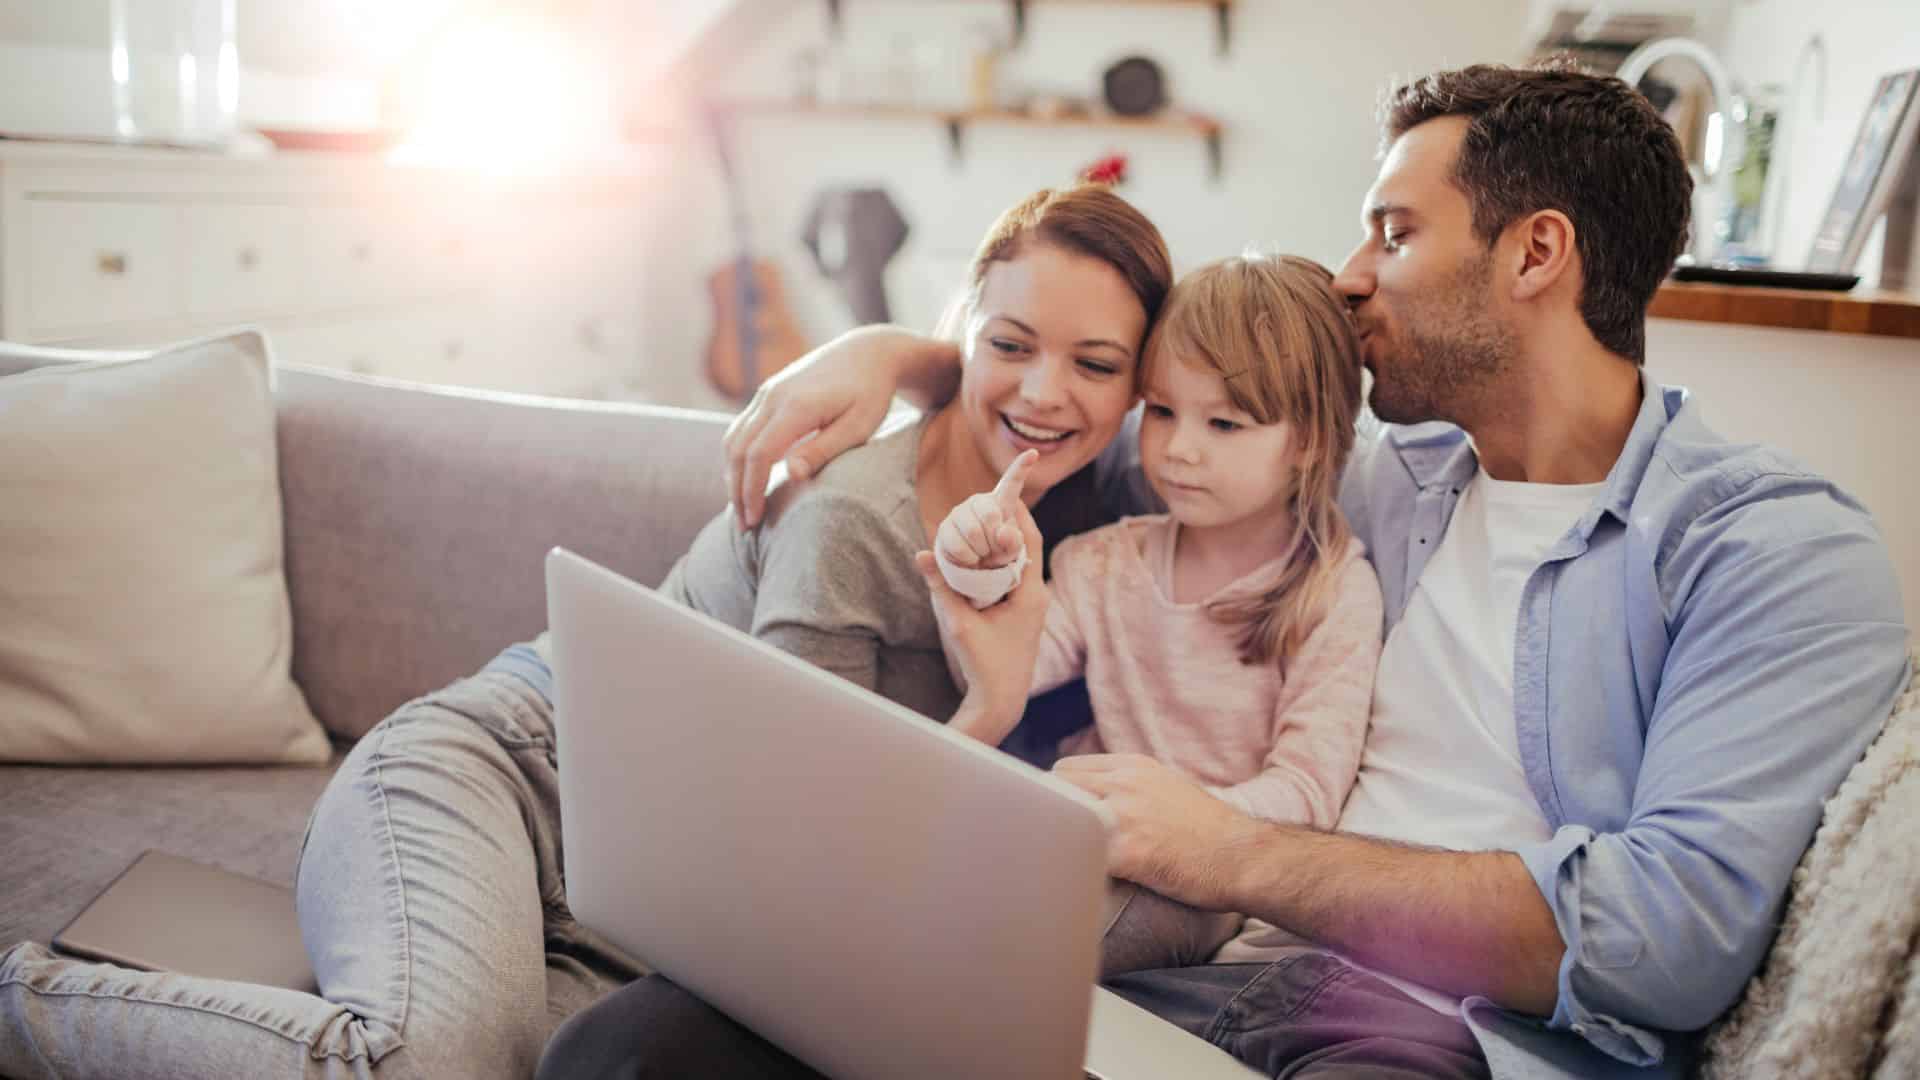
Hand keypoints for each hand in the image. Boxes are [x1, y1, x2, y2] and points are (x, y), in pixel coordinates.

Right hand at [724, 327, 948, 527]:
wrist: (867, 352)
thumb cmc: (870, 394)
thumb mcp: (858, 427)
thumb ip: (824, 450)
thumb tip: (791, 474)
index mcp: (796, 406)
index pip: (759, 454)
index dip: (753, 490)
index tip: (755, 520)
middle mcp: (773, 396)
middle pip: (738, 449)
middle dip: (738, 490)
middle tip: (745, 526)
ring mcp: (767, 392)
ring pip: (733, 438)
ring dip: (733, 475)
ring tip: (743, 507)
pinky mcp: (767, 393)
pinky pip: (741, 428)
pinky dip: (738, 457)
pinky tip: (747, 479)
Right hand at [913, 494, 1048, 742]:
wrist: (1000, 701)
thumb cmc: (983, 665)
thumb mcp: (957, 623)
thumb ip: (941, 587)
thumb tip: (921, 554)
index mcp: (1029, 594)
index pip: (1029, 540)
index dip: (1017, 513)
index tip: (1006, 489)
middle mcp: (1035, 596)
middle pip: (1027, 547)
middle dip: (1010, 522)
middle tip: (994, 497)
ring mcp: (1031, 605)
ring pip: (1021, 562)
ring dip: (1006, 542)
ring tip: (990, 518)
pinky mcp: (1023, 613)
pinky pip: (1015, 578)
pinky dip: (1001, 562)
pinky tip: (985, 553)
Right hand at [936, 450, 1035, 570]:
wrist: (972, 573)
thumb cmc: (998, 558)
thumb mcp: (1013, 554)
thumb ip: (1015, 543)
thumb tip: (1002, 531)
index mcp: (1002, 503)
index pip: (1012, 483)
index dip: (1021, 467)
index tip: (1033, 453)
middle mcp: (979, 502)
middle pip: (991, 516)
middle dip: (994, 541)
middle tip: (993, 551)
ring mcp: (959, 513)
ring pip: (973, 532)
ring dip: (981, 552)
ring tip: (981, 555)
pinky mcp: (945, 527)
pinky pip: (958, 546)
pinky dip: (967, 559)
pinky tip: (968, 559)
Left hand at [1052, 754, 1261, 908]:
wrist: (1243, 856)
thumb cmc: (1210, 832)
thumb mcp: (1169, 787)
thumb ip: (1131, 787)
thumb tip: (1098, 798)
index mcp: (1133, 767)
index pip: (1067, 769)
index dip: (1053, 795)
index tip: (1050, 817)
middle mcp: (1125, 783)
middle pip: (1055, 787)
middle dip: (1045, 814)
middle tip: (1044, 841)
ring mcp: (1126, 814)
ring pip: (1060, 816)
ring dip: (1052, 838)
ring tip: (1050, 861)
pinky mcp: (1129, 851)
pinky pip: (1080, 855)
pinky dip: (1071, 867)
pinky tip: (1072, 881)